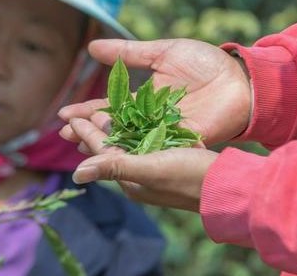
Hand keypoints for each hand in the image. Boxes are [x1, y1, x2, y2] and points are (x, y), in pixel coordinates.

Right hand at [59, 38, 250, 145]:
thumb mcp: (162, 52)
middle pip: (112, 129)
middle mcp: (147, 120)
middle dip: (88, 131)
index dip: (86, 111)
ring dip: (104, 145)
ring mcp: (161, 134)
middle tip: (66, 135)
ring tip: (81, 145)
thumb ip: (128, 53)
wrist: (239, 79)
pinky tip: (112, 158)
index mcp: (142, 99)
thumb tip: (92, 48)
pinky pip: (151, 151)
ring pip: (127, 143)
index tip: (65, 115)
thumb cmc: (204, 63)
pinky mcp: (176, 144)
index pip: (108, 107)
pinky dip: (132, 155)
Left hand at [68, 118, 217, 211]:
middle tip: (75, 114)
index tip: (69, 117)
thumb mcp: (150, 169)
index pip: (102, 152)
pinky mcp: (169, 159)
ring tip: (98, 112)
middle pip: (110, 148)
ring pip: (126, 143)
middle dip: (93, 130)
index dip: (86, 133)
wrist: (228, 183)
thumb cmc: (189, 176)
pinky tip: (131, 117)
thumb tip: (75, 174)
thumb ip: (114, 168)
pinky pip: (144, 142)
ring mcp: (154, 167)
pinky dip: (134, 129)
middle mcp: (139, 175)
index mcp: (130, 180)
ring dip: (112, 128)